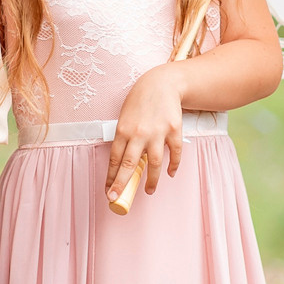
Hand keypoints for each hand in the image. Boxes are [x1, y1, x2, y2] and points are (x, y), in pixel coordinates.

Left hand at [108, 63, 184, 206]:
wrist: (162, 83)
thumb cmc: (140, 101)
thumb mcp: (125, 117)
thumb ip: (124, 138)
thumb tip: (121, 164)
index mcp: (123, 129)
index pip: (114, 159)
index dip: (111, 178)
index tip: (109, 191)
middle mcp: (139, 133)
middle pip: (129, 165)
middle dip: (122, 185)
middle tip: (117, 199)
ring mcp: (158, 132)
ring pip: (154, 164)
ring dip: (151, 180)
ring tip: (149, 190)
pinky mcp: (174, 130)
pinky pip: (174, 153)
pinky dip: (173, 165)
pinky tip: (170, 173)